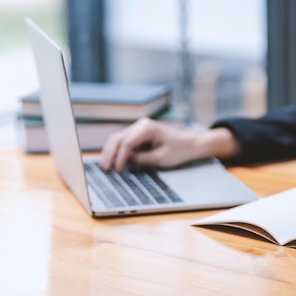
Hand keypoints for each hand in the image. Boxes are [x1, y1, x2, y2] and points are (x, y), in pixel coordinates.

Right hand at [98, 118, 238, 171]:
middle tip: (104, 169)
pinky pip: (124, 142)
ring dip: (110, 152)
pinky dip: (117, 151)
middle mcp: (140, 125)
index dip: (119, 158)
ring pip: (117, 139)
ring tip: (105, 167)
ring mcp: (138, 128)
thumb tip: (124, 162)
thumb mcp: (160, 158)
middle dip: (109, 154)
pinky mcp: (138, 134)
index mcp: (147, 128)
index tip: (117, 170)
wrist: (191, 144)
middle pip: (117, 138)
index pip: (127, 143)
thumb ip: (141, 159)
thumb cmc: (179, 150)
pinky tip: (113, 162)